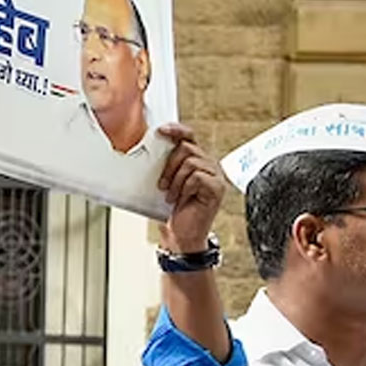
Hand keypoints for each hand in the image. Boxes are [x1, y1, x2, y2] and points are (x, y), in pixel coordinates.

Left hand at [156, 123, 224, 252]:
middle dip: (169, 165)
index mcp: (196, 160)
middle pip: (187, 148)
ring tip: (170, 195)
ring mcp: (215, 176)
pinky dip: (184, 188)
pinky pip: (197, 177)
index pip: (189, 136)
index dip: (176, 130)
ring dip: (175, 179)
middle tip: (161, 184)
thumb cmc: (172, 210)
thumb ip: (165, 165)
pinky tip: (180, 199)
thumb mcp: (165, 182)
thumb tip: (148, 148)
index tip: (160, 131)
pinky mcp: (217, 188)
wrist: (180, 235)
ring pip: (191, 162)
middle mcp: (209, 165)